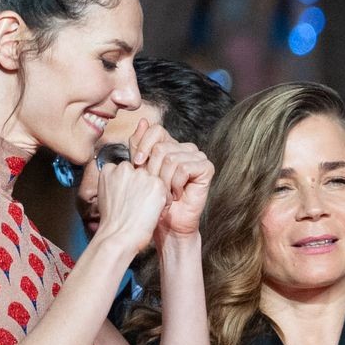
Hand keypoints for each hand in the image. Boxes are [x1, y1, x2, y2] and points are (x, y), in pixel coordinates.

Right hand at [93, 150, 170, 260]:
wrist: (119, 234)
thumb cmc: (113, 220)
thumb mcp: (108, 194)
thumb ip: (117, 182)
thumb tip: (129, 181)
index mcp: (109, 169)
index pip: (128, 170)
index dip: (131, 185)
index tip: (128, 198)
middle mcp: (125, 168)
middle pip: (143, 173)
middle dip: (144, 187)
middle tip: (138, 205)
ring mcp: (141, 175)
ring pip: (155, 181)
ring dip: (155, 194)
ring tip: (144, 210)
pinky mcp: (157, 184)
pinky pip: (166, 191)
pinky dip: (164, 203)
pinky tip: (153, 213)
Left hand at [127, 119, 212, 240]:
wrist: (167, 223)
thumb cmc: (152, 199)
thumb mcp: (140, 170)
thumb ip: (139, 146)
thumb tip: (142, 120)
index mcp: (170, 145)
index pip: (156, 130)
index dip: (143, 145)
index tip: (137, 164)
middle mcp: (185, 148)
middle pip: (162, 146)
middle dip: (153, 170)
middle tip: (155, 187)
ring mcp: (198, 157)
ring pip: (171, 158)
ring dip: (164, 181)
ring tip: (165, 194)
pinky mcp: (207, 168)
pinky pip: (184, 167)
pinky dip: (176, 183)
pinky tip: (177, 194)